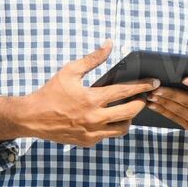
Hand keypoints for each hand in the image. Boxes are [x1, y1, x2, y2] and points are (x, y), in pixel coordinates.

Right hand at [10, 40, 161, 147]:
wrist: (32, 118)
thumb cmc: (51, 92)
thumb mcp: (70, 71)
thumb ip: (92, 59)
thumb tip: (109, 44)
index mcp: (92, 98)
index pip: (125, 91)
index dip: (142, 86)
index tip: (154, 82)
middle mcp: (94, 118)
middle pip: (130, 112)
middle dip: (141, 104)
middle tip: (143, 98)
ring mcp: (92, 133)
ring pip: (122, 128)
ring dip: (128, 118)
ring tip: (127, 109)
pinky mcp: (87, 142)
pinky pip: (108, 135)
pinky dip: (112, 127)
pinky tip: (109, 118)